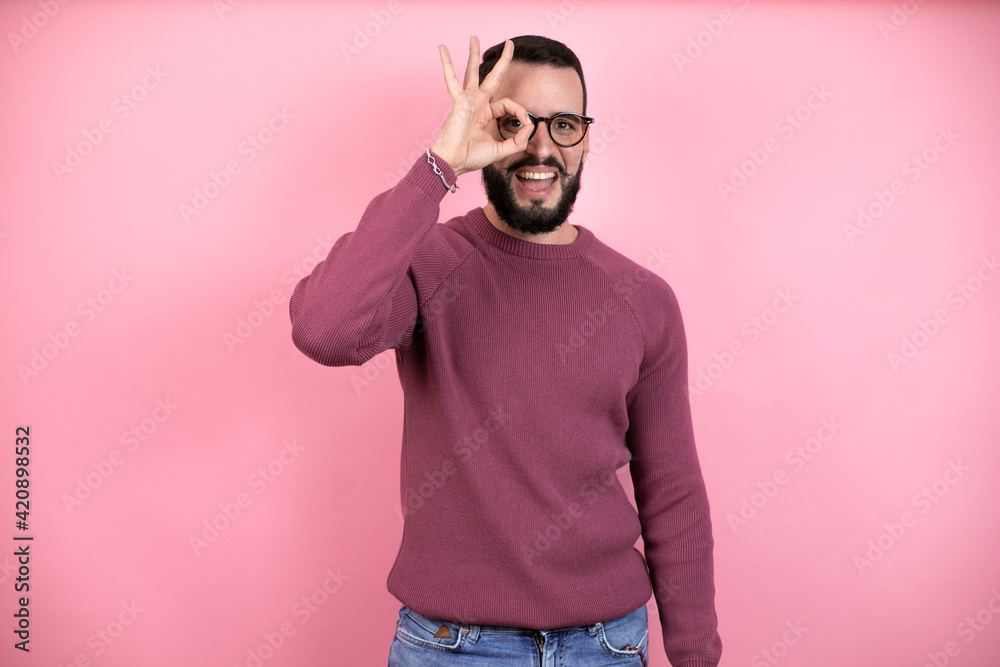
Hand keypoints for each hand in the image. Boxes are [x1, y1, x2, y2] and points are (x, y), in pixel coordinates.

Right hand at [430, 36, 532, 176]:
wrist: (454, 163)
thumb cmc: (471, 157)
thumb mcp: (501, 150)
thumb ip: (517, 141)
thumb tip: (530, 127)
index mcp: (486, 114)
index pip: (508, 104)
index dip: (521, 112)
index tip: (526, 125)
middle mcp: (477, 104)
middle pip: (491, 77)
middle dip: (501, 61)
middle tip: (509, 44)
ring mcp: (467, 101)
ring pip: (472, 72)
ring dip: (473, 54)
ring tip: (474, 38)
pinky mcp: (458, 101)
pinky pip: (451, 80)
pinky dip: (446, 64)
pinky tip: (442, 49)